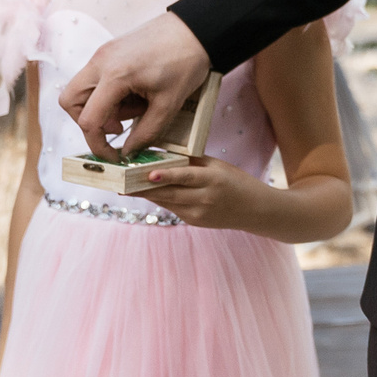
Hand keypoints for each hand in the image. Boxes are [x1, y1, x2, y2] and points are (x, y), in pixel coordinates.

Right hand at [56, 10, 211, 160]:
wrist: (195, 28)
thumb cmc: (186, 60)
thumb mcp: (169, 104)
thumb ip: (146, 133)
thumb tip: (128, 152)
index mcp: (115, 75)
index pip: (88, 120)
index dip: (97, 145)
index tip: (113, 156)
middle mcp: (101, 62)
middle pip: (70, 102)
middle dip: (90, 121)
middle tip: (120, 126)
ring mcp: (102, 54)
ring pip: (80, 90)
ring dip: (101, 107)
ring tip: (135, 105)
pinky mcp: (109, 51)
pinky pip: (95, 78)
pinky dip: (108, 93)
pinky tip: (135, 93)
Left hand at [129, 153, 261, 229]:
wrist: (255, 210)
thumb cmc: (236, 181)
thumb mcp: (218, 166)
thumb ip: (193, 161)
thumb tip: (164, 154)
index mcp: (214, 180)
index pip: (186, 177)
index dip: (167, 176)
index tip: (148, 174)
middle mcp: (205, 198)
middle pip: (170, 193)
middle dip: (144, 189)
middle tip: (121, 183)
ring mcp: (199, 213)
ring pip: (167, 202)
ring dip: (147, 195)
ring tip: (126, 188)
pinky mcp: (195, 222)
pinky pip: (173, 208)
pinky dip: (161, 199)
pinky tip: (148, 193)